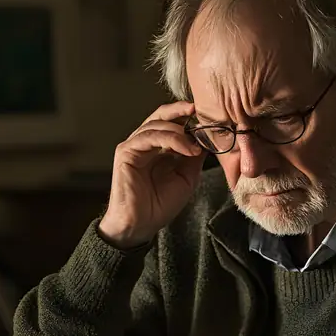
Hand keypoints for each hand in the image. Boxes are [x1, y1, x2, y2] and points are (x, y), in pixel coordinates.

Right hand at [99, 101, 204, 248]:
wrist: (141, 225)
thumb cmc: (160, 205)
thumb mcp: (187, 177)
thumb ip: (194, 156)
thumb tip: (208, 139)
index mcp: (158, 147)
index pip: (172, 123)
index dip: (188, 117)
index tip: (209, 116)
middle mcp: (145, 143)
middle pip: (161, 116)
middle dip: (180, 111)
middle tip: (198, 110)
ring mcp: (134, 146)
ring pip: (156, 125)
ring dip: (180, 131)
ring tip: (196, 145)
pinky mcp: (126, 152)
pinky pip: (149, 137)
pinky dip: (170, 139)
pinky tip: (187, 149)